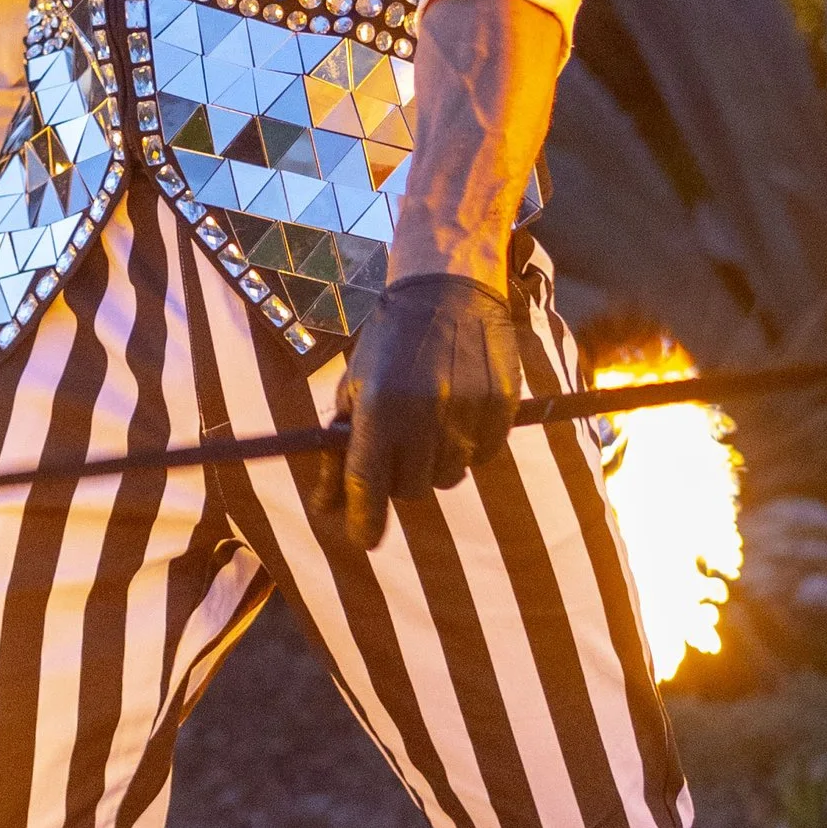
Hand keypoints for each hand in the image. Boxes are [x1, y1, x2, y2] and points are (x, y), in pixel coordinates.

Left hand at [331, 272, 523, 548]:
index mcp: (379, 409)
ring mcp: (467, 415)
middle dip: (399, 477)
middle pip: (410, 489)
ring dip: (435, 460)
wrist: (449, 290)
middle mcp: (424, 416)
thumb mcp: (355, 384)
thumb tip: (327, 505)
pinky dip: (468, 443)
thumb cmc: (391, 341)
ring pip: (448, 476)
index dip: (363, 521)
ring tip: (430, 418)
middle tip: (399, 445)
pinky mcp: (499, 410)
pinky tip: (460, 408)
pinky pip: (482, 455)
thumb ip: (339, 445)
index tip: (363, 538)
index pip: (367, 486)